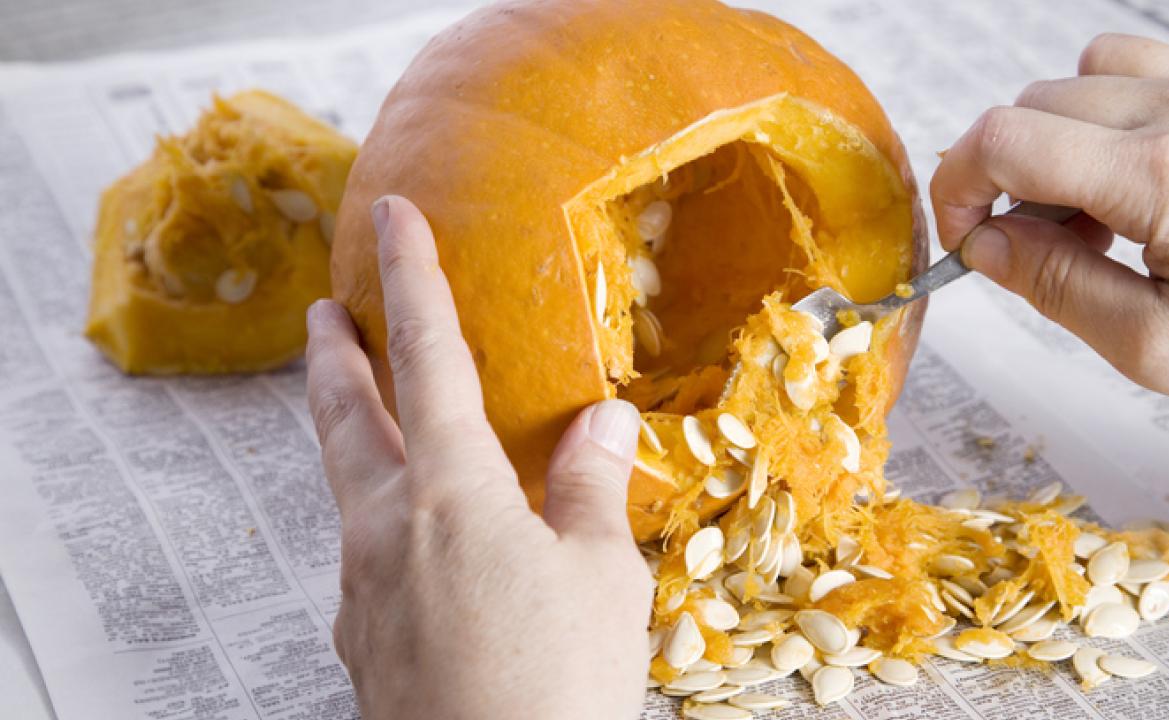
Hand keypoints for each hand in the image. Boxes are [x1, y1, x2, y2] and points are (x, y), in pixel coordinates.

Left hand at [304, 195, 652, 719]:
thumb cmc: (557, 686)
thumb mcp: (602, 577)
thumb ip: (591, 487)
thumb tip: (602, 420)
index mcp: (450, 494)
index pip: (427, 359)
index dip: (414, 280)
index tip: (394, 220)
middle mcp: (385, 528)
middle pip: (345, 416)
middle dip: (334, 355)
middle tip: (325, 313)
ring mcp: (362, 587)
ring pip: (344, 484)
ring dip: (345, 431)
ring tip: (358, 410)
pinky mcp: (360, 638)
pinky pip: (361, 550)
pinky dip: (375, 512)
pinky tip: (405, 533)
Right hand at [931, 20, 1168, 417]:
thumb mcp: (1162, 349)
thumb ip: (1058, 287)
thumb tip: (984, 245)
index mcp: (1163, 179)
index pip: (1003, 143)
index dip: (956, 187)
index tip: (962, 233)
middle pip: (1038, 104)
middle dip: (1009, 172)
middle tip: (1041, 243)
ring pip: (1097, 65)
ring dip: (1070, 127)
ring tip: (1101, 197)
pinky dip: (1142, 92)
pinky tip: (1159, 150)